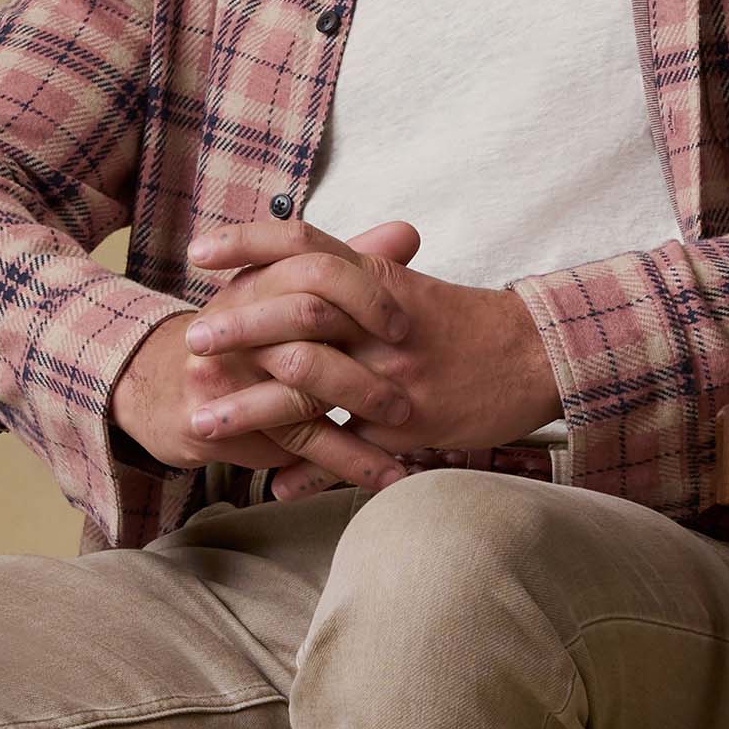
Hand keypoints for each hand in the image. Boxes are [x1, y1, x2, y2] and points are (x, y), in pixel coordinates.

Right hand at [111, 221, 422, 492]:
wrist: (162, 387)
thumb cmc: (243, 339)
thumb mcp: (286, 295)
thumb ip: (349, 264)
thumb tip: (408, 233)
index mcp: (258, 278)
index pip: (310, 260)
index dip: (363, 289)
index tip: (404, 320)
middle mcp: (237, 316)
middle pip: (309, 316)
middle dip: (368, 342)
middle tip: (413, 374)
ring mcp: (226, 369)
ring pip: (305, 385)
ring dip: (364, 407)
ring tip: (412, 427)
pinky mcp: (225, 421)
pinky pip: (298, 443)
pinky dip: (349, 461)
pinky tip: (386, 474)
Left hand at [184, 214, 562, 499]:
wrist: (537, 356)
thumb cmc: (469, 323)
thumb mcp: (408, 289)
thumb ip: (355, 279)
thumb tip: (297, 266)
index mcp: (377, 281)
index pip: (303, 244)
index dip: (247, 243)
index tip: (199, 253)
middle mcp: (379, 323)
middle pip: (296, 313)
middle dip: (238, 329)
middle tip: (191, 344)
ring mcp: (392, 376)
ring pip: (309, 386)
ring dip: (250, 409)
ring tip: (202, 423)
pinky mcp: (409, 426)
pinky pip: (349, 450)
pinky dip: (309, 470)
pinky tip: (274, 485)